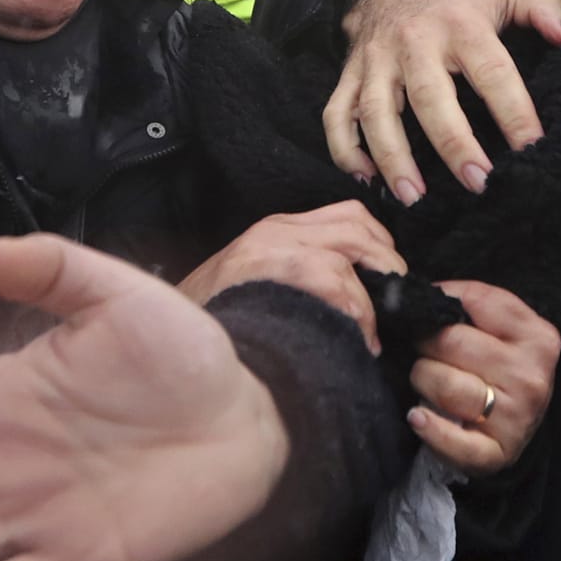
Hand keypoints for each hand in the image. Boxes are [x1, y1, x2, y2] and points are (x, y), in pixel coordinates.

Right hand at [176, 201, 404, 353]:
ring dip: (375, 297)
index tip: (391, 283)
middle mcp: (276, 229)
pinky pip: (336, 281)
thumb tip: (362, 298)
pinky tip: (359, 343)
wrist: (164, 340)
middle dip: (389, 267)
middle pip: (358, 225)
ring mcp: (271, 246)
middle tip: (397, 310)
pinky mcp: (268, 269)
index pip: (349, 217)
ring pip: (352, 250)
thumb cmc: (216, 323)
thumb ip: (303, 279)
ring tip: (374, 333)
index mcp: (277, 229)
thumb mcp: (258, 285)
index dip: (381, 247)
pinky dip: (358, 315)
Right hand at [326, 0, 560, 203]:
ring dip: (393, 158)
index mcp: (460, 25)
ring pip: (376, 112)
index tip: (532, 148)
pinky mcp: (349, 77)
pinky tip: (367, 180)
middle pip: (430, 98)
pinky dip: (345, 150)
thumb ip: (545, 8)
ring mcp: (376, 62)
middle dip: (453, 144)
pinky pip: (337, 116)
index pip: (492, 72)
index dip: (514, 111)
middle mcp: (414, 43)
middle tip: (479, 184)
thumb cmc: (457, 3)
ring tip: (413, 199)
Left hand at [404, 281, 558, 474]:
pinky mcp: (497, 454)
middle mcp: (532, 376)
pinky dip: (428, 428)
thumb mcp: (501, 329)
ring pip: (444, 385)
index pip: (475, 300)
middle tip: (426, 352)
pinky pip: (452, 440)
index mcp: (539, 336)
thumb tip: (413, 291)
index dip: (441, 304)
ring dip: (422, 380)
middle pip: (452, 343)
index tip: (432, 313)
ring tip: (427, 381)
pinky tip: (417, 417)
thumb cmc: (499, 369)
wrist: (515, 428)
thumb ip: (470, 302)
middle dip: (426, 344)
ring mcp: (517, 418)